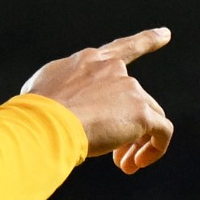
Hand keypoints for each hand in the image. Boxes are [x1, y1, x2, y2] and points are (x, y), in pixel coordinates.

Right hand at [16, 28, 177, 173]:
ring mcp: (130, 89)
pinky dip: (155, 149)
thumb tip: (62, 105)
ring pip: (149, 117)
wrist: (44, 124)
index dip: (147, 40)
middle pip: (134, 98)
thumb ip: (60, 90)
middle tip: (115, 156)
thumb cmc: (34, 114)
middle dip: (127, 127)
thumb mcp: (41, 90)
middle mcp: (113, 69)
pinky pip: (162, 132)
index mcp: (90, 61)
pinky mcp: (141, 112)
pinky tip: (136, 164)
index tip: (166, 34)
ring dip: (136, 143)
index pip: (123, 49)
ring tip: (123, 165)